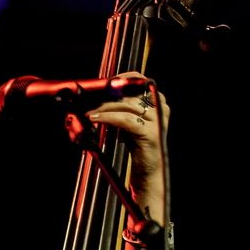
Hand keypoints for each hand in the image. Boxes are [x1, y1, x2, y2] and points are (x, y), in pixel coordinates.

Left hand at [72, 72, 169, 222]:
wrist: (146, 171)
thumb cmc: (135, 145)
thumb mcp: (127, 123)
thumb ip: (120, 108)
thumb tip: (97, 97)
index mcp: (157, 103)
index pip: (142, 82)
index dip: (124, 79)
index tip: (106, 81)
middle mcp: (161, 108)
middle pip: (131, 94)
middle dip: (107, 96)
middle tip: (88, 100)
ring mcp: (157, 121)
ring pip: (127, 106)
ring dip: (104, 107)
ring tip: (88, 111)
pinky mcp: (150, 134)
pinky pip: (126, 120)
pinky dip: (108, 117)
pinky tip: (95, 118)